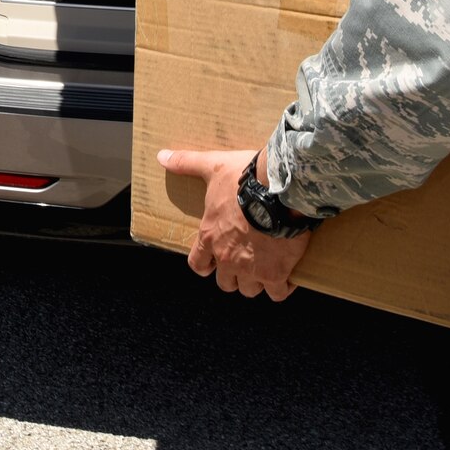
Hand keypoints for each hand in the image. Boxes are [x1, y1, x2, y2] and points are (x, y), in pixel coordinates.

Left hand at [156, 148, 310, 299]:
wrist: (279, 190)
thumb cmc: (243, 180)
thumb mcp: (212, 166)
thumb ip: (187, 163)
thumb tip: (162, 157)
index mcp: (210, 237)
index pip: (198, 264)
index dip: (205, 265)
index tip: (213, 262)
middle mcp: (228, 258)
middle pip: (226, 283)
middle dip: (234, 275)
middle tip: (245, 261)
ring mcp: (252, 269)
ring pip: (250, 290)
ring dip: (257, 282)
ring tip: (267, 267)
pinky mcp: (276, 273)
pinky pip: (278, 293)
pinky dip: (282, 287)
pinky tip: (287, 276)